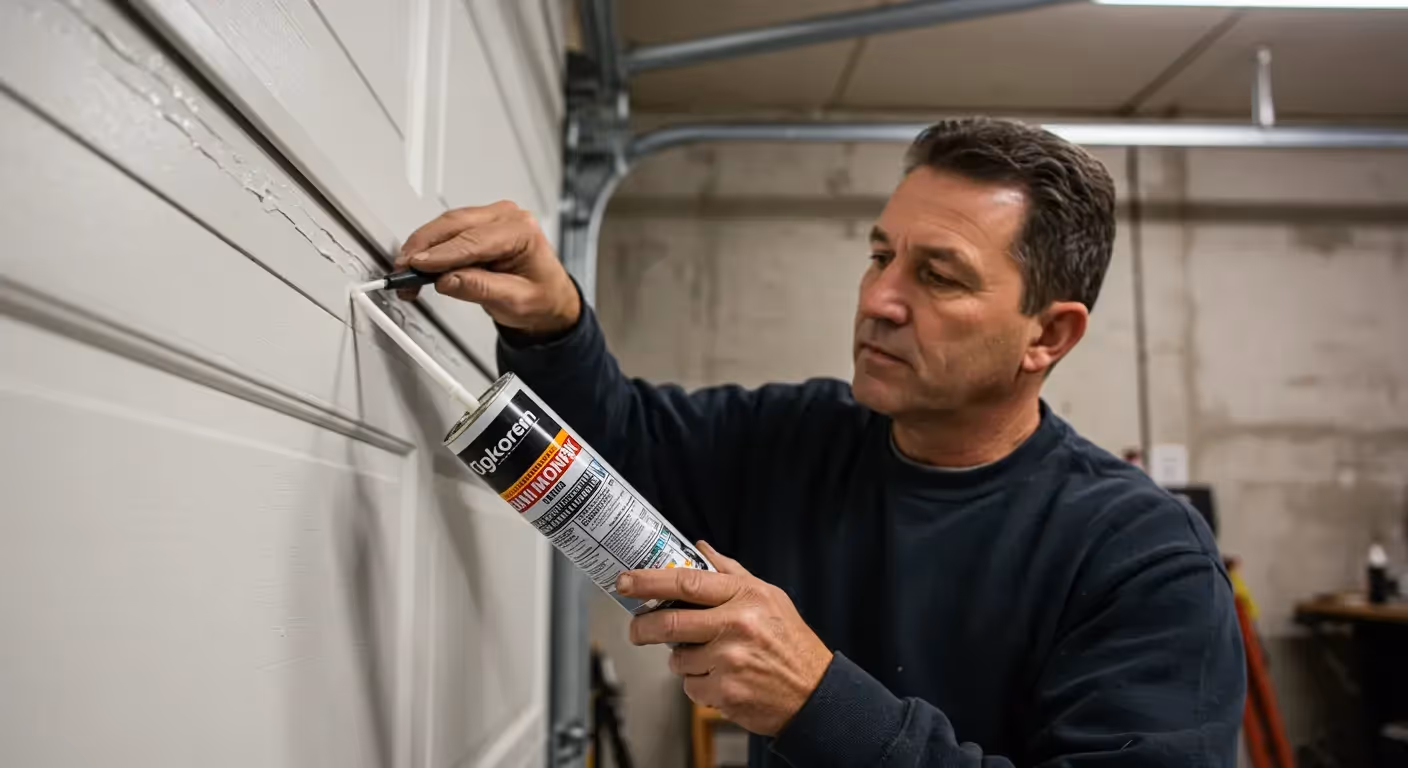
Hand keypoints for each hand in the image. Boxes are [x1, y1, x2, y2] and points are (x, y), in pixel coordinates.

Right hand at [396, 201, 579, 335]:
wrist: (549, 297)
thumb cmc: (541, 296)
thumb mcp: (515, 301)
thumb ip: (481, 289)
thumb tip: (447, 280)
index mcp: (522, 231)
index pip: (474, 240)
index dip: (441, 254)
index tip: (416, 266)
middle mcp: (507, 217)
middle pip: (455, 225)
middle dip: (423, 248)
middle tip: (402, 271)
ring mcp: (492, 217)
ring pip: (447, 225)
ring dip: (422, 248)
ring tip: (406, 274)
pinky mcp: (478, 225)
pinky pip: (448, 231)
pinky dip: (430, 247)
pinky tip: (418, 264)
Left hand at [618, 542, 832, 735]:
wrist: (815, 694)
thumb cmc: (791, 644)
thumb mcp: (770, 597)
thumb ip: (732, 573)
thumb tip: (700, 548)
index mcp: (745, 597)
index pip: (687, 582)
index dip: (649, 581)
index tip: (626, 581)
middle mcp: (736, 625)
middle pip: (670, 623)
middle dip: (643, 627)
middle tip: (636, 630)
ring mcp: (729, 660)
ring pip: (678, 659)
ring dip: (682, 660)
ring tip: (707, 659)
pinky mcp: (725, 690)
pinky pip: (690, 686)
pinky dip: (697, 684)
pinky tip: (720, 678)